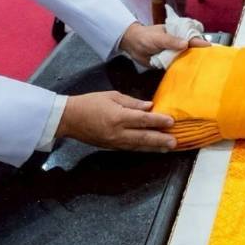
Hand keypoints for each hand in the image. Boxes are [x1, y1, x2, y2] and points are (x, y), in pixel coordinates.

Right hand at [55, 91, 177, 150]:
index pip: (143, 120)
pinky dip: (142, 149)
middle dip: (161, 140)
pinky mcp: (111, 147)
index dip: (158, 121)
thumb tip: (149, 106)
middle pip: (143, 137)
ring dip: (154, 147)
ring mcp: (114, 142)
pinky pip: (130, 149)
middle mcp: (118, 132)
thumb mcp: (112, 96)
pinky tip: (151, 148)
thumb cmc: (90, 103)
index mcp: (118, 116)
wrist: (69, 118)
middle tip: (175, 142)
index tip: (171, 121)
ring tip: (168, 148)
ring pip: (138, 146)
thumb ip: (132, 102)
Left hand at [120, 22, 210, 67]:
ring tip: (204, 74)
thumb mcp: (158, 38)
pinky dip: (181, 71)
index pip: (192, 39)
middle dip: (200, 56)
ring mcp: (173, 54)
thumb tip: (186, 44)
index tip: (212, 49)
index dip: (202, 43)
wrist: (132, 44)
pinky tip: (189, 79)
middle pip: (192, 50)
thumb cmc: (146, 37)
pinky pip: (176, 67)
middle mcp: (178, 44)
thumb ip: (171, 41)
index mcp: (178, 34)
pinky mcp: (168, 63)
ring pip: (185, 60)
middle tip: (211, 65)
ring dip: (191, 66)